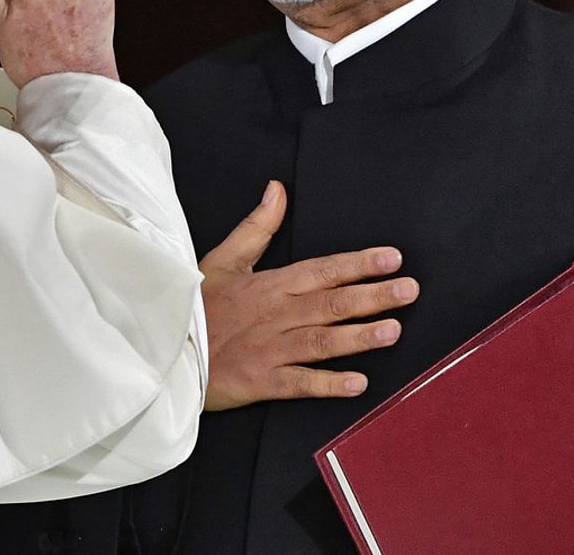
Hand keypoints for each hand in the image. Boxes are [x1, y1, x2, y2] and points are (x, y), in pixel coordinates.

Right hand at [200, 181, 418, 410]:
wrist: (163, 347)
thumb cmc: (196, 304)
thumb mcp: (223, 259)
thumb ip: (257, 227)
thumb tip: (278, 189)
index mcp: (269, 284)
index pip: (322, 270)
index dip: (358, 264)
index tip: (393, 258)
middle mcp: (275, 314)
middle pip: (331, 303)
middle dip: (373, 296)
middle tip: (410, 291)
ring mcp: (268, 349)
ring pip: (321, 341)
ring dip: (358, 336)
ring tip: (393, 331)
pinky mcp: (260, 381)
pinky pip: (299, 382)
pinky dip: (328, 384)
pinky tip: (358, 384)